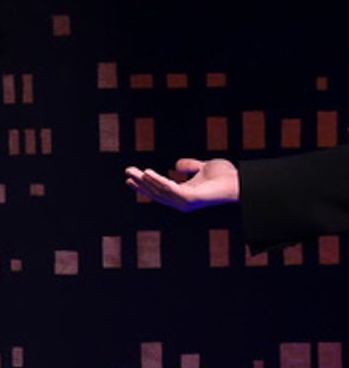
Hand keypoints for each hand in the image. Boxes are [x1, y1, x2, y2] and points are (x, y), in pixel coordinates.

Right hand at [124, 156, 239, 210]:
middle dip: (140, 183)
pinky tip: (148, 173)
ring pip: (159, 191)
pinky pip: (169, 189)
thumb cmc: (225, 176)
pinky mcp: (190, 199)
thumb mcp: (203, 167)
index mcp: (182, 195)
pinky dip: (157, 181)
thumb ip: (190, 166)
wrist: (240, 181)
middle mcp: (181, 201)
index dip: (144, 185)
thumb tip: (177, 165)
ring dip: (145, 181)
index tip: (130, 177)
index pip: (158, 191)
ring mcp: (185, 202)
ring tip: (133, 171)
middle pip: (155, 192)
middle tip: (126, 172)